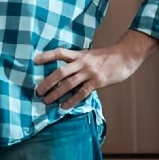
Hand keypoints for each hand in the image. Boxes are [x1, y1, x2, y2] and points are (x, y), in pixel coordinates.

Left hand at [34, 29, 158, 109]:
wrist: (124, 57)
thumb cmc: (106, 57)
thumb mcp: (89, 54)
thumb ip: (77, 61)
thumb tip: (63, 71)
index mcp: (79, 54)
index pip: (59, 53)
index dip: (46, 56)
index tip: (34, 60)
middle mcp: (82, 62)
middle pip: (60, 72)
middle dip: (47, 82)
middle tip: (38, 90)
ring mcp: (89, 72)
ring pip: (69, 84)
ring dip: (56, 93)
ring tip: (47, 100)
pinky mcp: (97, 82)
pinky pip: (81, 93)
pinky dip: (71, 101)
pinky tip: (64, 107)